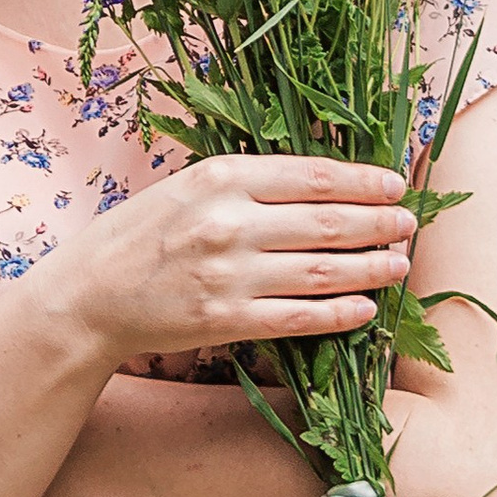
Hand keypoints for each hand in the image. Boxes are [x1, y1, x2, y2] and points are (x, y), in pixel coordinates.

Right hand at [58, 155, 413, 362]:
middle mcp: (229, 222)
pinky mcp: (225, 320)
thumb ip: (248, 182)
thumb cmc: (140, 235)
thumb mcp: (188, 187)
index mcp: (221, 176)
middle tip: (409, 225)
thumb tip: (323, 182)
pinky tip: (366, 310)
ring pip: (321, 271)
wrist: (87, 296)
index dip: (363, 181)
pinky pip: (298, 318)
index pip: (314, 176)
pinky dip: (338, 313)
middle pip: (328, 221)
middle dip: (379, 223)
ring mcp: (229, 274)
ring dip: (370, 268)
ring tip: (399, 265)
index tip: (395, 184)